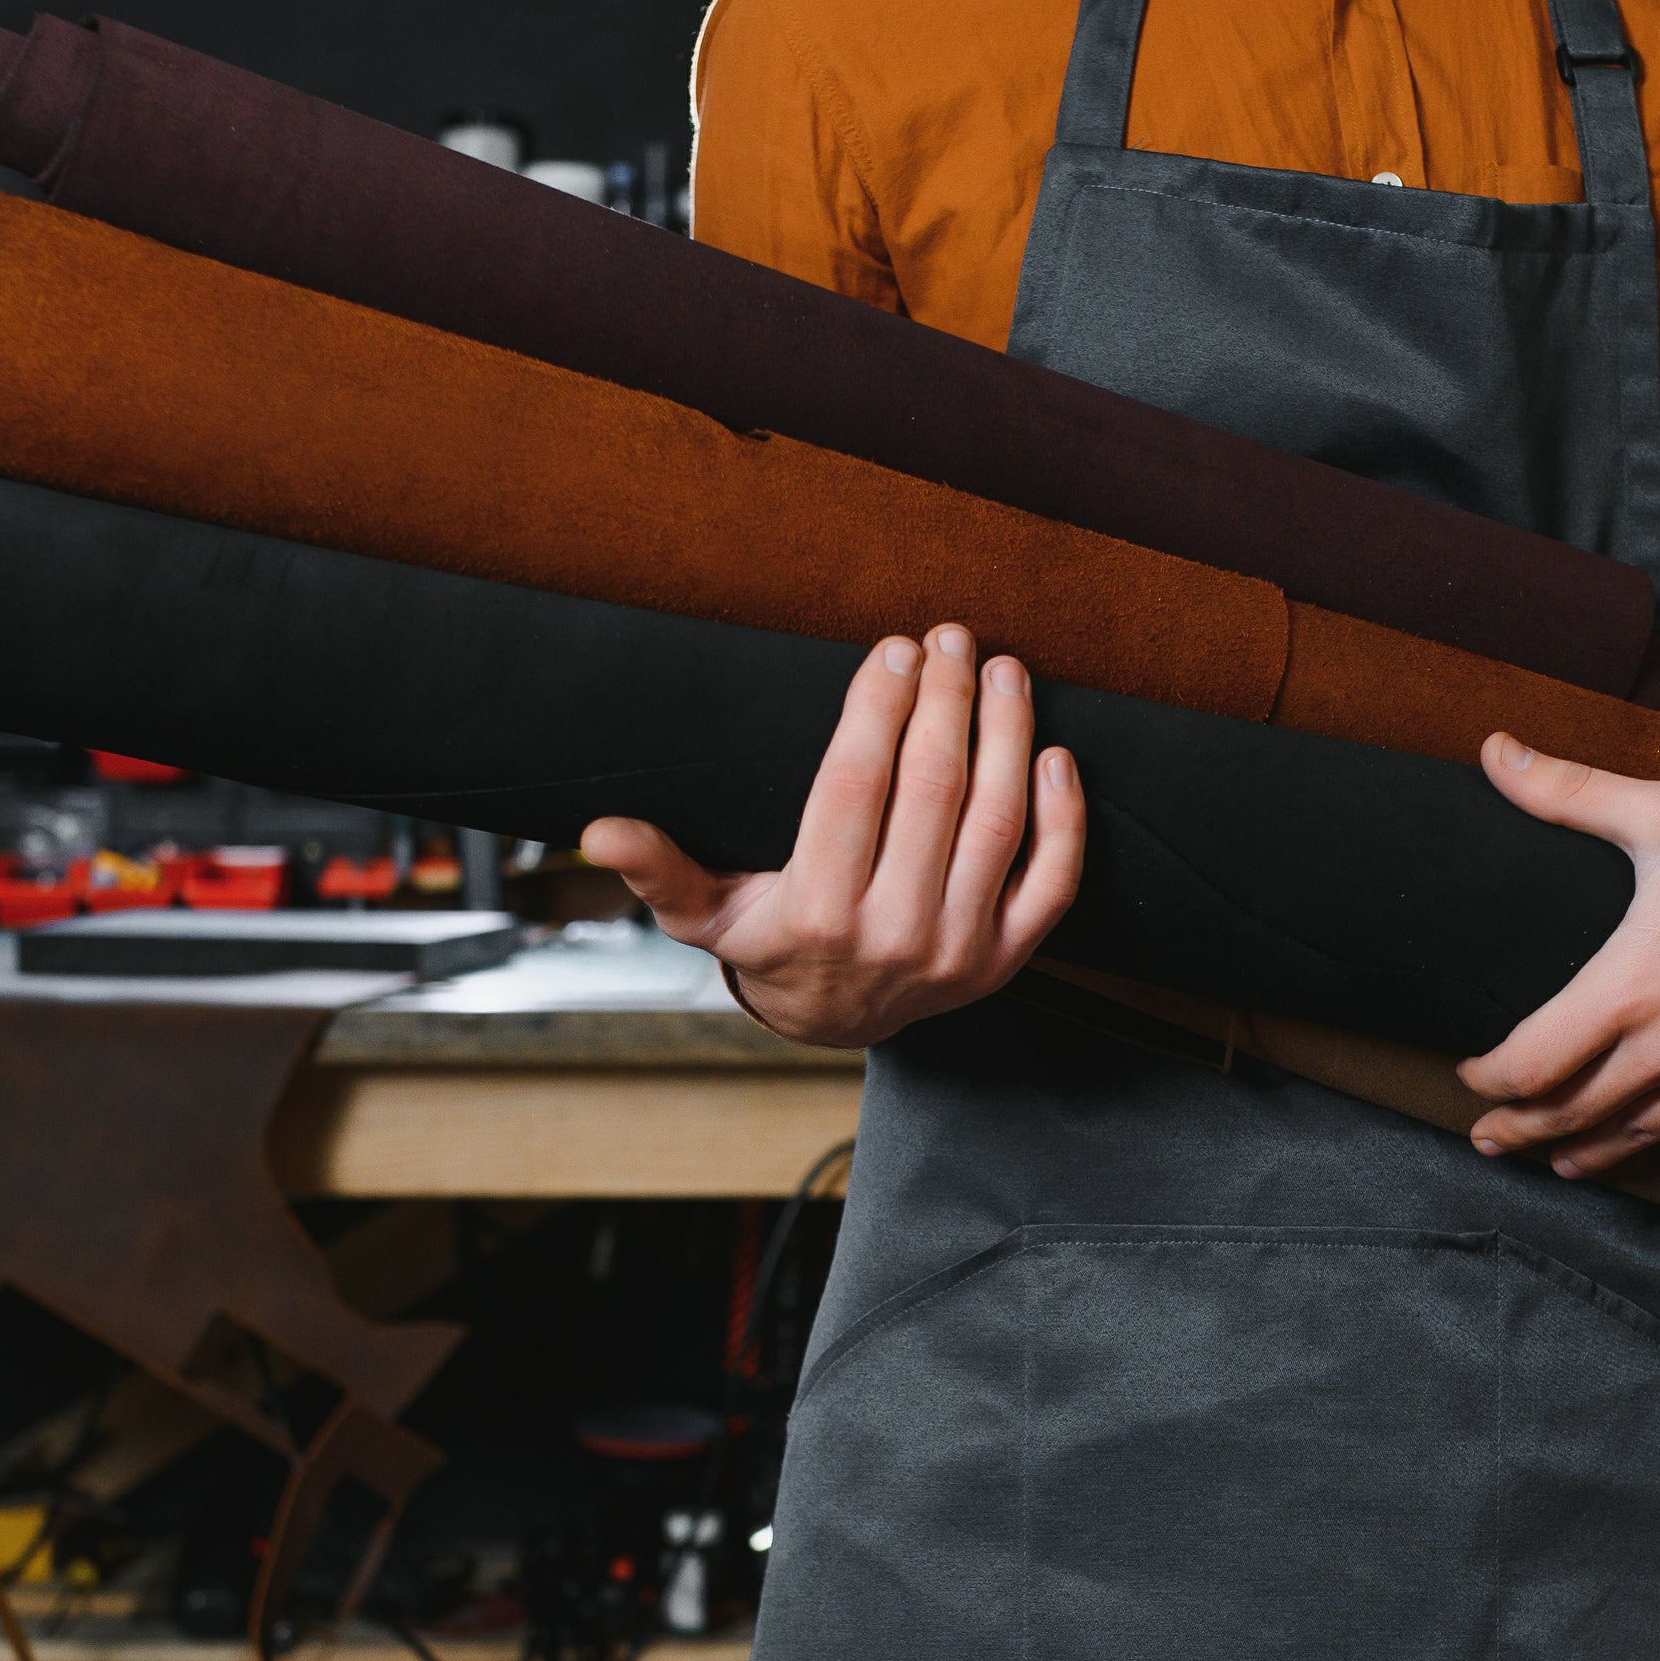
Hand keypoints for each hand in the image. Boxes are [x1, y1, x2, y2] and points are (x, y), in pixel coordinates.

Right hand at [582, 625, 1086, 1048]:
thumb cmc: (770, 945)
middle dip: (945, 699)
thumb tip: (597, 832)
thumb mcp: (702, 915)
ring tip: (1001, 672)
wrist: (836, 1022)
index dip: (878, 708)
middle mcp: (895, 933)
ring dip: (1008, 735)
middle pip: (934, 790)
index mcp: (818, 911)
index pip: (856, 785)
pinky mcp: (1007, 959)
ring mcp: (960, 949)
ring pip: (998, 823)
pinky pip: (1052, 881)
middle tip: (948, 639)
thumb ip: (657, 869)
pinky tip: (1054, 754)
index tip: (890, 650)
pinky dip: (1062, 817)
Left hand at [1457, 735, 1659, 1179]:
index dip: (1488, 1080)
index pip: (1530, 1063)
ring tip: (1558, 1160)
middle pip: (1570, 1114)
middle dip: (1520, 1131)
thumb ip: (1568, 790)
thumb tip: (1495, 750)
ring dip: (1587, 1154)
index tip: (1472, 1075)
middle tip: (1490, 1139)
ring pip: (1634, 1140)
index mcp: (1628, 986)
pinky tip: (1658, 1162)